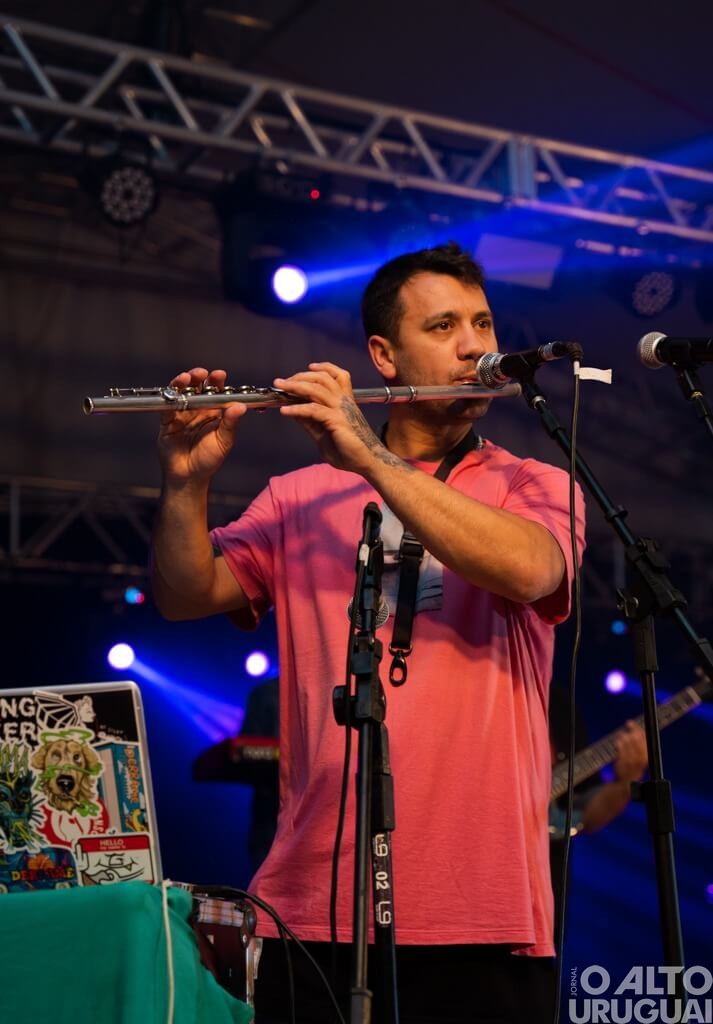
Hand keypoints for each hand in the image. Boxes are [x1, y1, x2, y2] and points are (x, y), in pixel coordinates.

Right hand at [157, 368, 245, 484]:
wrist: (189, 476)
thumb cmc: (209, 459)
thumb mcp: (224, 441)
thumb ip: (231, 423)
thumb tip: (241, 406)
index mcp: (213, 412)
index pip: (215, 391)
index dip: (216, 381)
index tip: (219, 375)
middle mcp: (197, 409)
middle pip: (197, 387)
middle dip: (198, 376)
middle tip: (201, 373)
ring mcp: (182, 414)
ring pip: (180, 392)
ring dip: (182, 383)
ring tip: (187, 378)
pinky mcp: (167, 421)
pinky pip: (166, 407)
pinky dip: (169, 399)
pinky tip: (173, 394)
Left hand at [274, 362, 381, 473]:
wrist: (368, 462)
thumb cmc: (350, 451)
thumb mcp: (324, 435)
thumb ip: (311, 423)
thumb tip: (295, 413)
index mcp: (345, 402)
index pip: (337, 376)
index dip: (322, 368)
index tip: (307, 368)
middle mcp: (344, 402)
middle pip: (322, 378)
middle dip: (300, 376)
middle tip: (281, 381)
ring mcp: (341, 409)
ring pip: (317, 388)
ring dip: (296, 386)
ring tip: (280, 387)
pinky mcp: (337, 420)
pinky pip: (314, 410)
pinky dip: (297, 408)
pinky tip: (285, 411)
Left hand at [612, 720, 647, 783]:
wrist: (627, 783)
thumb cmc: (633, 768)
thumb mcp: (640, 758)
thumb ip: (639, 746)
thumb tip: (636, 730)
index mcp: (647, 756)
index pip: (645, 739)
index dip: (638, 729)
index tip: (632, 723)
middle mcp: (641, 758)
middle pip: (637, 738)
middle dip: (632, 729)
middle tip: (628, 725)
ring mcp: (632, 760)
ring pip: (628, 742)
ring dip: (623, 736)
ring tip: (620, 735)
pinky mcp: (623, 762)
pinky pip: (620, 748)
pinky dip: (618, 743)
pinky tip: (617, 741)